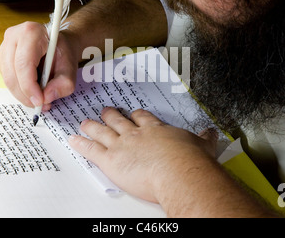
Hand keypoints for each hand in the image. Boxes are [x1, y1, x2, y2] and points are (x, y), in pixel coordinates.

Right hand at [0, 21, 79, 109]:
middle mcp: (13, 36)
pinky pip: (6, 79)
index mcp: (31, 32)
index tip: (40, 101)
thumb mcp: (71, 68)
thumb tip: (46, 97)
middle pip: (12, 73)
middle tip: (40, 105)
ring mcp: (4, 46)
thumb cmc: (63, 53)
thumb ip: (63, 83)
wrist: (58, 45)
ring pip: (7, 78)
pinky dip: (18, 90)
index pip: (24, 64)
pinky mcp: (2, 57)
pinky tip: (32, 91)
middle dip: (25, 94)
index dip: (29, 86)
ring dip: (22, 94)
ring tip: (39, 100)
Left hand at [69, 107, 217, 202]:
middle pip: (119, 120)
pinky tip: (73, 140)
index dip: (135, 115)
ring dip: (92, 126)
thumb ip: (205, 139)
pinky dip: (80, 144)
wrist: (179, 172)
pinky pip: (91, 150)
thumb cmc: (190, 161)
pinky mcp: (111, 160)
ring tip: (84, 122)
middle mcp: (136, 134)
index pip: (142, 118)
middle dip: (110, 115)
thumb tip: (211, 133)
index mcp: (156, 129)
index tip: (133, 113)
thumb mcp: (203, 146)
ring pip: (102, 131)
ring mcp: (122, 145)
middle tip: (105, 110)